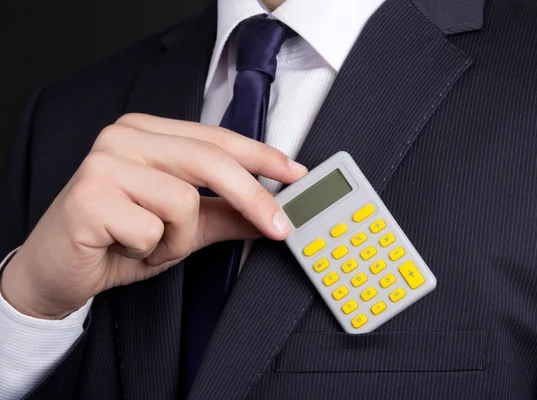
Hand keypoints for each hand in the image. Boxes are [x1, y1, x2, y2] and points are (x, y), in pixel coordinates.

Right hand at [0, 114, 306, 318]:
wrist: (58, 272)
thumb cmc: (119, 241)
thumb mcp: (184, 228)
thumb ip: (226, 214)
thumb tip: (272, 213)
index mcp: (147, 133)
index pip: (216, 138)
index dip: (261, 156)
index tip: (296, 173)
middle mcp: (124, 137)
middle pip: (209, 160)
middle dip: (251, 198)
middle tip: (279, 227)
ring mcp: (103, 162)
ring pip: (183, 201)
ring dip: (177, 238)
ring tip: (150, 243)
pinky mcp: (88, 195)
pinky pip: (151, 229)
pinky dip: (149, 251)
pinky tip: (124, 247)